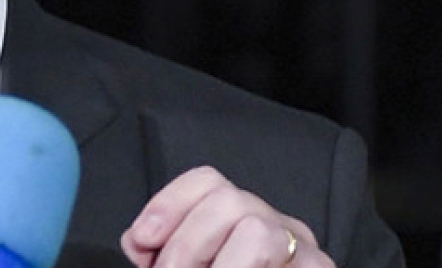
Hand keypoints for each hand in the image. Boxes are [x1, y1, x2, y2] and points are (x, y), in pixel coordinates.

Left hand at [119, 166, 332, 267]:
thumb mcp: (194, 265)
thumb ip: (166, 253)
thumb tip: (138, 243)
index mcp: (243, 219)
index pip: (207, 181)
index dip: (168, 204)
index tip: (141, 241)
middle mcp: (277, 224)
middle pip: (229, 200)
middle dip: (186, 243)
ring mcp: (303, 249)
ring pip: (255, 229)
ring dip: (218, 265)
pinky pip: (285, 263)